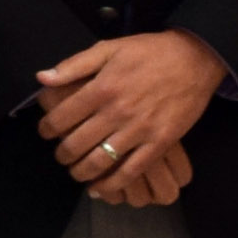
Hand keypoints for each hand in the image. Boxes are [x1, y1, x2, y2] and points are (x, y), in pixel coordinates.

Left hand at [37, 29, 227, 203]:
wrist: (196, 58)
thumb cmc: (149, 52)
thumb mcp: (109, 49)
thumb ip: (73, 65)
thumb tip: (42, 78)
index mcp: (101, 88)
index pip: (60, 117)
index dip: (46, 129)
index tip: (46, 132)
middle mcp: (117, 112)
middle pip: (76, 144)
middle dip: (61, 154)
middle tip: (60, 155)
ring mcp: (140, 129)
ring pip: (100, 161)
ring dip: (81, 172)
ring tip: (76, 171)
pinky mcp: (161, 142)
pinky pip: (132, 170)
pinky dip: (113, 184)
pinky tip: (100, 188)